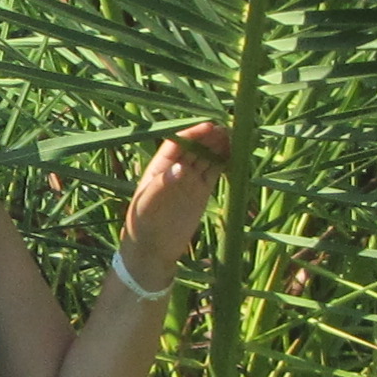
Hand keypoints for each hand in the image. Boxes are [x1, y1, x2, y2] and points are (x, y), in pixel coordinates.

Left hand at [116, 120, 229, 292]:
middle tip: (227, 128)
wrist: (152, 250)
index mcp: (158, 168)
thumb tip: (181, 167)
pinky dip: (224, 162)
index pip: (177, 144)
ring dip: (218, 146)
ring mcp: (189, 181)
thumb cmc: (142, 225)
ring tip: (234, 136)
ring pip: (206, 158)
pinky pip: (214, 172)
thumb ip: (163, 185)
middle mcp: (175, 170)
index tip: (208, 127)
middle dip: (209, 137)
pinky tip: (234, 154)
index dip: (193, 135)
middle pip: (194, 148)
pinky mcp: (201, 192)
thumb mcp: (147, 205)